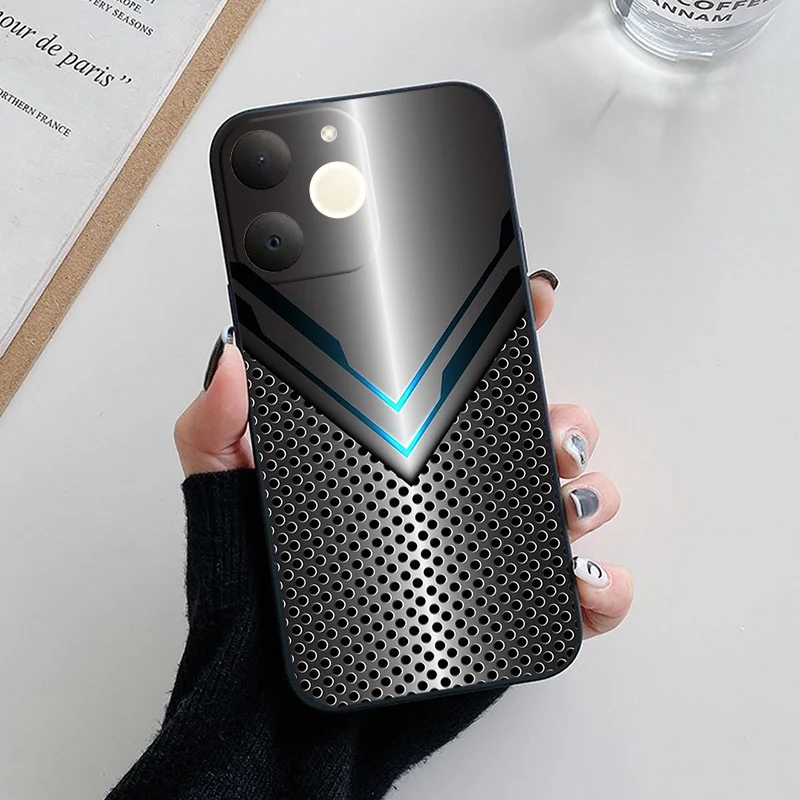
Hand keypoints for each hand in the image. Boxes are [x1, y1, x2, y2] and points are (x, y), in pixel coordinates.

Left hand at [174, 275, 632, 638]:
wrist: (272, 697)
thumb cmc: (251, 588)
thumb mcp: (223, 491)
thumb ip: (216, 423)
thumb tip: (233, 358)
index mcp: (400, 449)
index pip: (463, 378)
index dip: (507, 332)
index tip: (529, 302)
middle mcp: (446, 491)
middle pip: (538, 430)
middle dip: (565, 417)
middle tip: (549, 428)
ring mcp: (481, 548)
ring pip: (570, 499)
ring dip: (589, 490)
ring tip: (564, 499)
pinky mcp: (503, 611)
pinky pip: (575, 592)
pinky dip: (602, 585)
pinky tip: (585, 579)